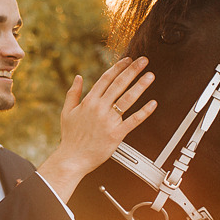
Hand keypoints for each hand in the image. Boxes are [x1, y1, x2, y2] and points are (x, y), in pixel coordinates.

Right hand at [37, 56, 157, 201]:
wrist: (72, 159)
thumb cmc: (70, 138)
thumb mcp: (66, 112)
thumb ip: (73, 93)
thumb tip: (78, 77)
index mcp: (88, 101)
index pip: (106, 79)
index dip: (118, 67)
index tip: (128, 60)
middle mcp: (99, 108)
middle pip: (119, 84)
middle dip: (132, 70)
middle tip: (143, 60)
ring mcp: (108, 121)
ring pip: (127, 99)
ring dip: (140, 86)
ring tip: (150, 76)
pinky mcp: (116, 134)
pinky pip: (133, 120)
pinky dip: (144, 112)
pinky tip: (153, 103)